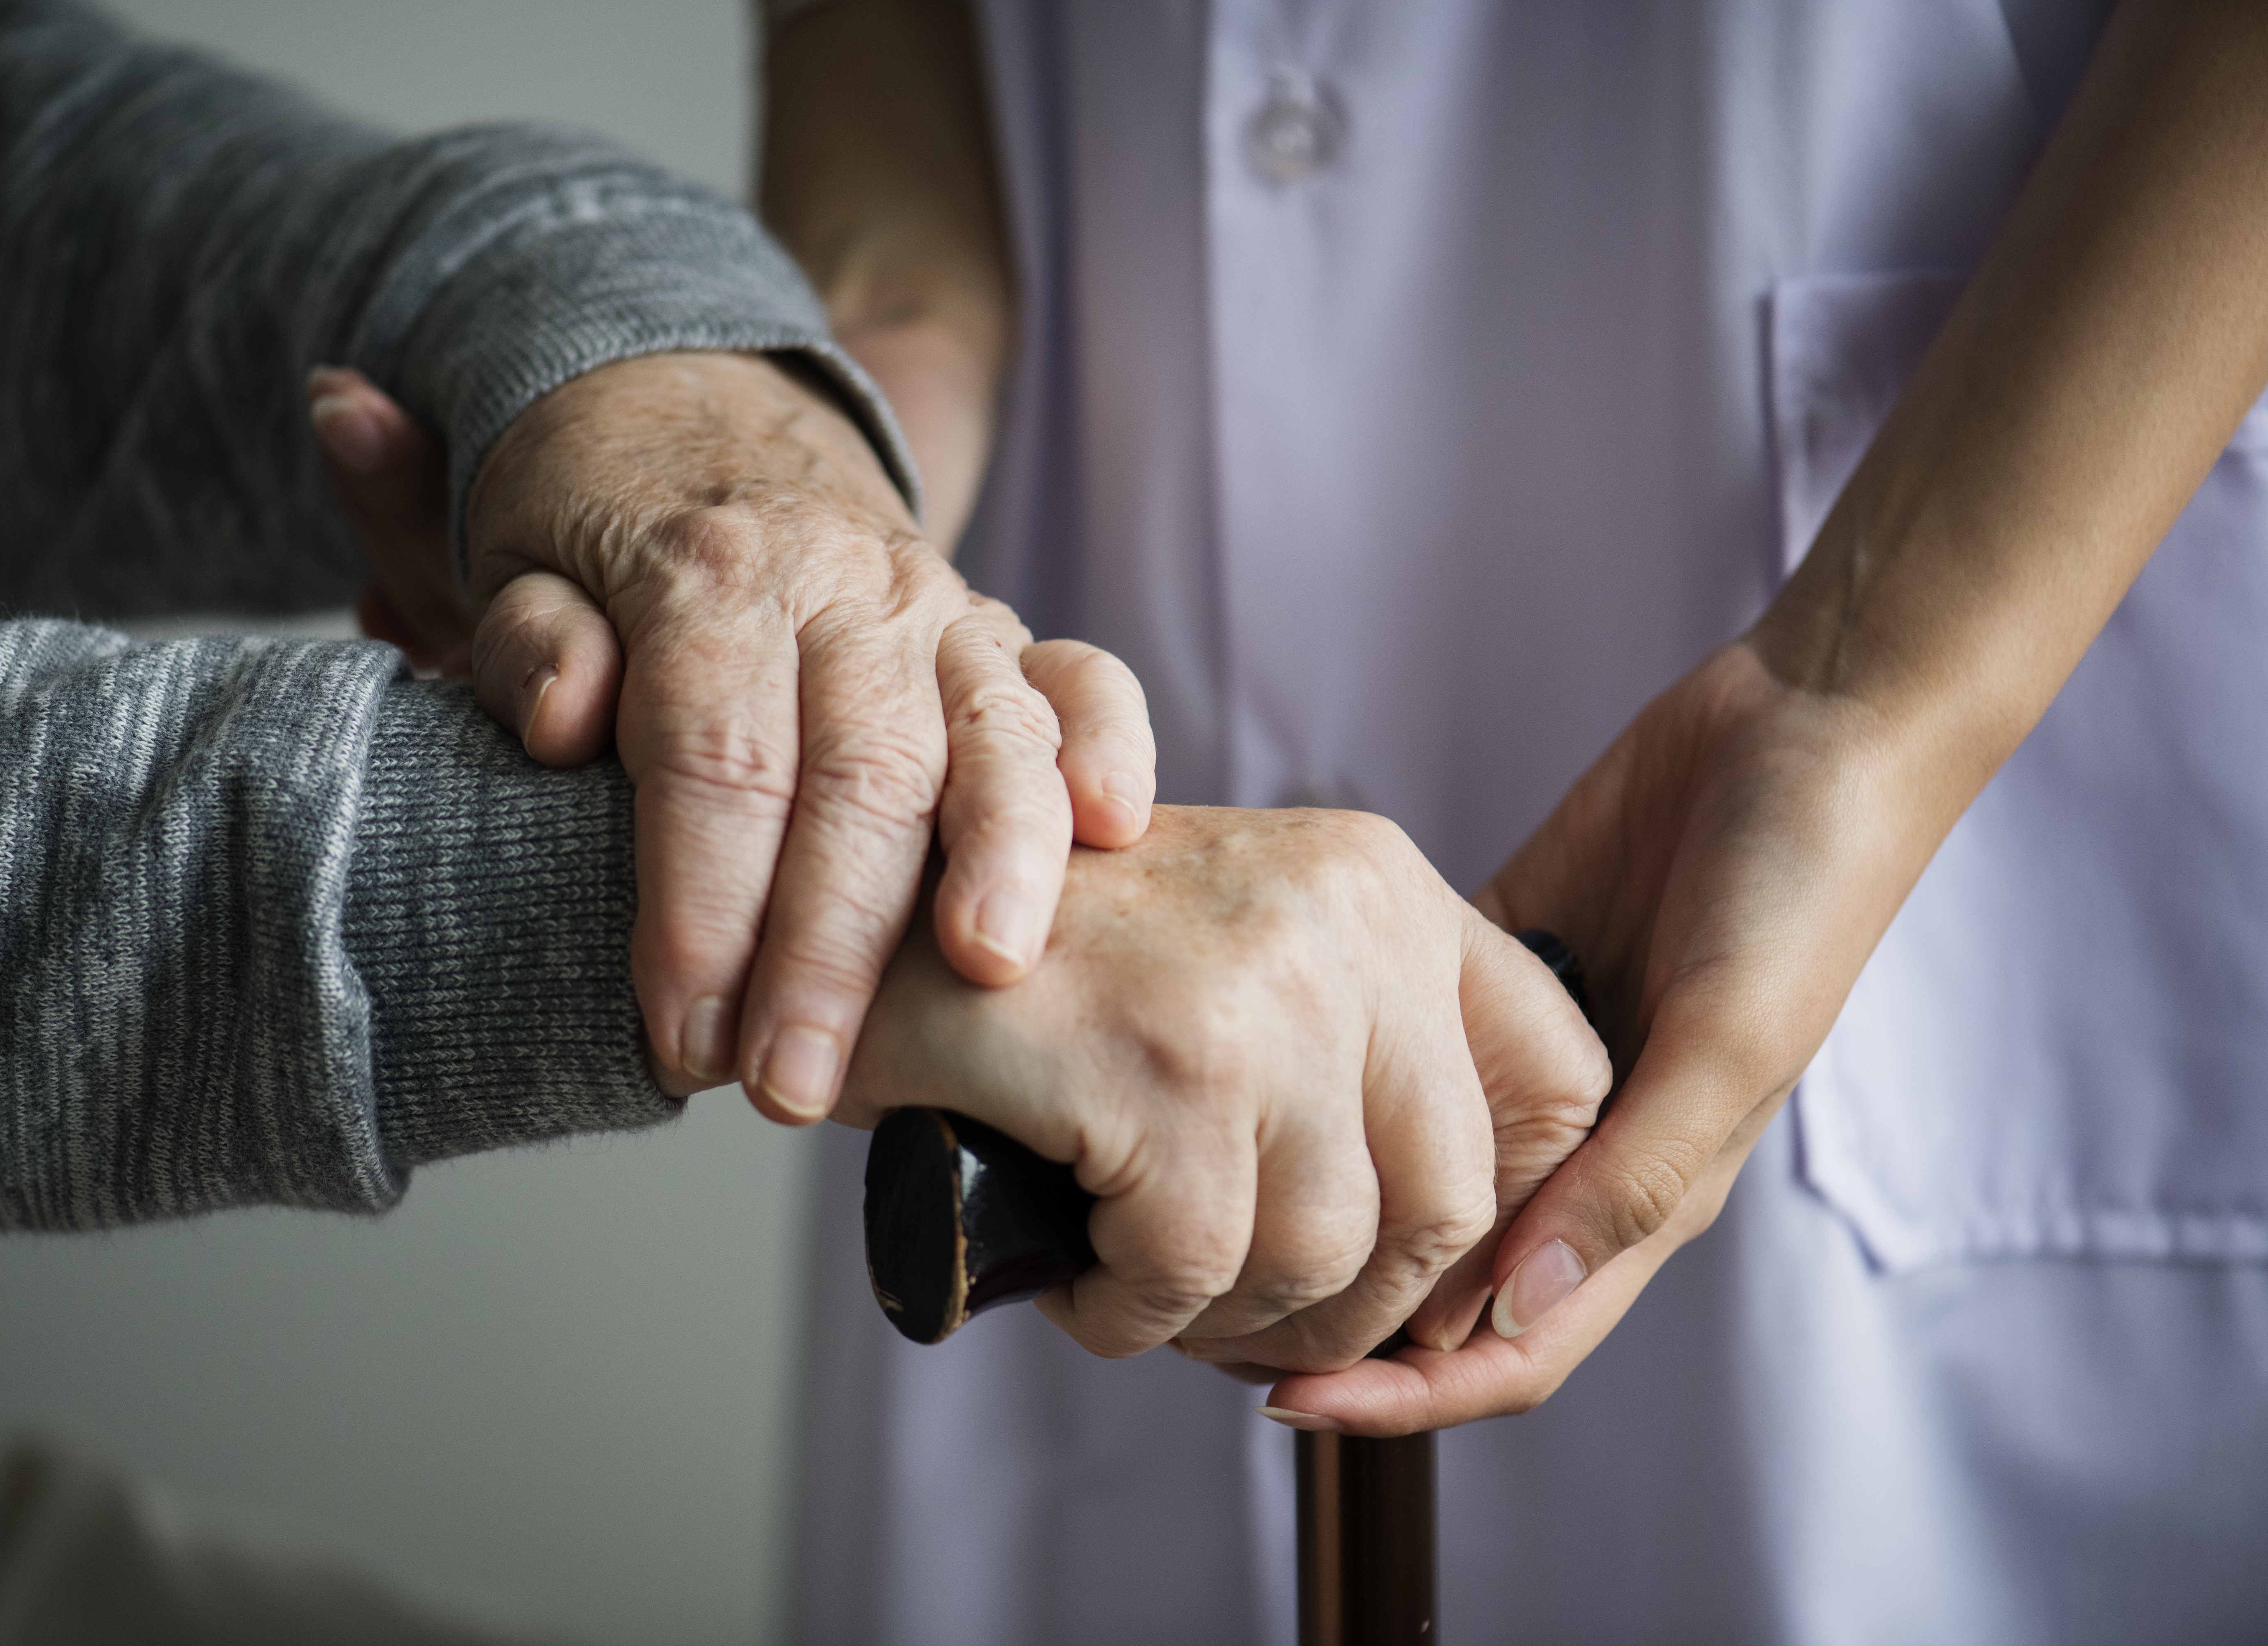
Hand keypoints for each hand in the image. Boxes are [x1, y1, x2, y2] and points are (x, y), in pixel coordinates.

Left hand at [307, 355, 1155, 1114]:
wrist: (696, 416)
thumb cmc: (600, 527)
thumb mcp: (516, 560)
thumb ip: (530, 643)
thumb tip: (567, 718)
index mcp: (712, 573)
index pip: (717, 759)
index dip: (701, 908)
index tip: (683, 1038)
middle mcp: (845, 586)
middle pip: (859, 772)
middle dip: (832, 943)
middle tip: (794, 1085)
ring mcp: (941, 609)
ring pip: (989, 732)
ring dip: (997, 858)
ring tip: (987, 972)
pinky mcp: (1003, 635)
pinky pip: (1083, 678)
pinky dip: (1108, 746)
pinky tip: (1114, 830)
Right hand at [839, 805, 1610, 1363]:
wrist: (857, 907)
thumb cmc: (1051, 961)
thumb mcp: (1245, 954)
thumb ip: (1366, 1047)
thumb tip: (1471, 1248)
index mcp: (1382, 882)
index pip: (1557, 1080)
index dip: (1503, 1213)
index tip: (1409, 1271)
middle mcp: (1345, 917)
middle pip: (1447, 1203)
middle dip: (1350, 1304)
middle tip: (1245, 1316)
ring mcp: (1260, 990)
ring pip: (1322, 1255)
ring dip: (1228, 1317)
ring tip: (1145, 1288)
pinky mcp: (1161, 1068)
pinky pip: (1190, 1273)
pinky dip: (1133, 1317)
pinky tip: (1084, 1284)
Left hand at [1251, 642, 1952, 1433]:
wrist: (1810, 726)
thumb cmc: (1800, 886)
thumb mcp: (1731, 1037)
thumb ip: (1636, 1174)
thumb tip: (1516, 1304)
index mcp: (1646, 1189)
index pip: (1514, 1340)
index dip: (1408, 1393)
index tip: (1285, 1402)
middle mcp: (1581, 1146)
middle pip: (1445, 1283)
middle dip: (1341, 1323)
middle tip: (1211, 1319)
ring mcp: (1533, 1063)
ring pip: (1413, 1179)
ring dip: (1330, 1210)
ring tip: (1214, 1213)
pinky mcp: (1499, 971)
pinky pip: (1403, 1050)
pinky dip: (1340, 1080)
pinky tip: (1262, 1079)